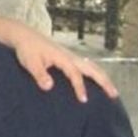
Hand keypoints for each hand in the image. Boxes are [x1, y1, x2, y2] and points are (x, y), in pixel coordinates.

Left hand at [0, 16, 117, 101]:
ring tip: (111, 90)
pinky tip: (96, 80)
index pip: (75, 74)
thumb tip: (49, 87)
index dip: (80, 87)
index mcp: (62, 57)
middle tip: (114, 95)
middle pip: (92, 68)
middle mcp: (70, 56)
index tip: (83, 100)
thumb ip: (39, 74)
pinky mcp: (67, 57)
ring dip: (102, 77)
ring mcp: (70, 56)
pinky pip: (86, 65)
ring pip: (92, 66)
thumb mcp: (30, 62)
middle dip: (104, 81)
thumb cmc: (26, 49)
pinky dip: (95, 73)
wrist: (23, 36)